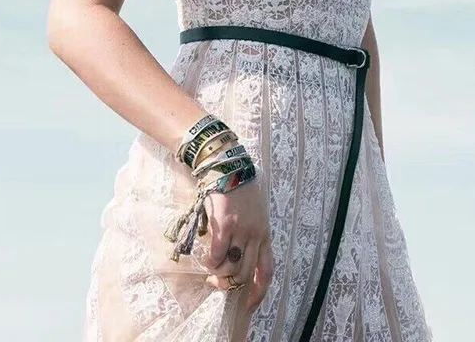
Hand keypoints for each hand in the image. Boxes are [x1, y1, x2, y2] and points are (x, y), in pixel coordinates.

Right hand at [202, 177, 273, 312]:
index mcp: (265, 233)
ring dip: (218, 275)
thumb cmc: (240, 192)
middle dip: (230, 285)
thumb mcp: (254, 215)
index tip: (249, 306)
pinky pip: (218, 254)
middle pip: (245, 274)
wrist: (229, 168)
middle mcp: (256, 234)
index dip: (259, 292)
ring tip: (211, 270)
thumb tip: (236, 262)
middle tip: (218, 283)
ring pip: (231, 267)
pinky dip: (211, 261)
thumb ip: (249, 237)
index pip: (267, 270)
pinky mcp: (226, 224)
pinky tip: (207, 257)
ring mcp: (242, 229)